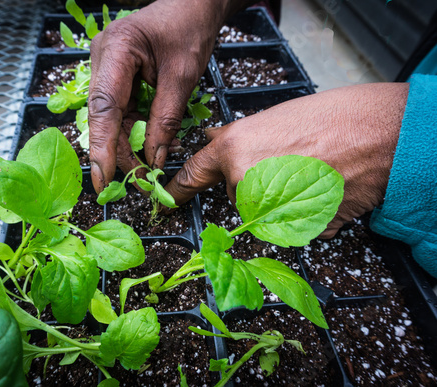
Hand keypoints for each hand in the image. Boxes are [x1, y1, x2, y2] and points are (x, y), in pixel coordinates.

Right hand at [88, 0, 251, 191]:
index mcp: (115, 50)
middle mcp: (103, 60)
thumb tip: (153, 159)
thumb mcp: (182, 77)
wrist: (192, 7)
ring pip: (112, 119)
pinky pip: (122, 112)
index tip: (103, 179)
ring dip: (128, 146)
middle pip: (104, 117)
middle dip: (118, 153)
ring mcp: (107, 69)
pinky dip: (136, 132)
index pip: (104, 107)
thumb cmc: (189, 29)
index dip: (102, 147)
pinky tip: (150, 148)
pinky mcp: (118, 78)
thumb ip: (166, 119)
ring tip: (147, 170)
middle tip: (137, 182)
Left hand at [165, 83, 408, 237]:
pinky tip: (322, 190)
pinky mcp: (295, 232)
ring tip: (309, 174)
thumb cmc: (327, 118)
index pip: (192, 176)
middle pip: (237, 194)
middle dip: (256, 183)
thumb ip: (236, 138)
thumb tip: (212, 140)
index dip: (177, 189)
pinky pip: (291, 225)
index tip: (167, 200)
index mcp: (233, 152)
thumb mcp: (270, 119)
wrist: (375, 136)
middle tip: (288, 162)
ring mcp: (269, 213)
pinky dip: (304, 211)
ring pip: (264, 212)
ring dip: (281, 200)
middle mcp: (244, 185)